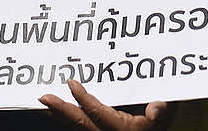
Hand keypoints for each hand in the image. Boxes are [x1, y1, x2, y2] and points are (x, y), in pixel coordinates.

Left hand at [40, 80, 171, 130]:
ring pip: (76, 127)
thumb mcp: (163, 118)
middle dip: (61, 109)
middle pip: (80, 123)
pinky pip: (79, 127)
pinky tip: (57, 111)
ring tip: (44, 104)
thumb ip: (160, 112)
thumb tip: (157, 108)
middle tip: (44, 97)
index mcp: (122, 129)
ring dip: (59, 115)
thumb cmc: (158, 125)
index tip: (71, 82)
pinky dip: (66, 119)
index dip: (83, 98)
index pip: (97, 113)